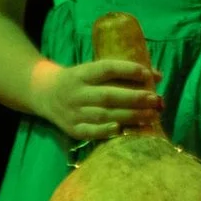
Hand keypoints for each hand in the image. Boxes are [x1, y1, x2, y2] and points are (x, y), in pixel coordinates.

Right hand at [31, 58, 161, 142]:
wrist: (44, 93)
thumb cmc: (79, 80)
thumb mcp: (93, 70)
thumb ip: (121, 73)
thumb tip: (157, 76)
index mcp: (81, 73)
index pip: (107, 69)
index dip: (128, 70)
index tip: (148, 74)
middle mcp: (76, 93)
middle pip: (108, 96)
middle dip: (135, 98)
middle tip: (157, 99)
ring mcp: (73, 112)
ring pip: (104, 115)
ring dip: (130, 117)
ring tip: (152, 116)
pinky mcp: (72, 129)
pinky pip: (92, 132)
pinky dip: (109, 132)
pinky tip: (126, 130)